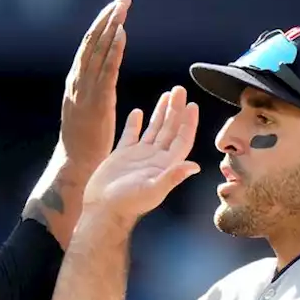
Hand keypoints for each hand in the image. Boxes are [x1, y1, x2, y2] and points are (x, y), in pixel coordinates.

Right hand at [59, 0, 130, 170]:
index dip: (101, 27)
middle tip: (122, 0)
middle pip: (92, 42)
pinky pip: (107, 70)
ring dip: (111, 26)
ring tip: (123, 7)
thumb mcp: (85, 112)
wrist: (74, 166)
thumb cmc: (83, 145)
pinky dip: (113, 49)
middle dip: (107, 18)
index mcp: (75, 84)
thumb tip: (98, 80)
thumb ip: (91, 94)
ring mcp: (86, 91)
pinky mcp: (98, 102)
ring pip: (98, 51)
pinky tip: (122, 32)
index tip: (113, 10)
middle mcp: (77, 82)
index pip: (88, 48)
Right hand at [82, 85, 199, 220]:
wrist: (104, 209)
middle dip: (176, 109)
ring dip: (161, 112)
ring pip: (154, 129)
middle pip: (170, 129)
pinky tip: (138, 112)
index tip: (192, 105)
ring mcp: (139, 156)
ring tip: (167, 94)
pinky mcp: (122, 155)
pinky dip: (135, 123)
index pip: (182, 139)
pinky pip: (131, 134)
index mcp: (166, 165)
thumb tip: (195, 166)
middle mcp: (156, 158)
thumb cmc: (129, 203)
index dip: (188, 123)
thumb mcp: (153, 190)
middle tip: (180, 89)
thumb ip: (173, 177)